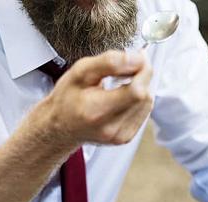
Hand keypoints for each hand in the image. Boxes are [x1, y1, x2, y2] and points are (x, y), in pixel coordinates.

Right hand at [26, 50, 152, 150]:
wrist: (60, 126)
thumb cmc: (67, 98)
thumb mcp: (80, 71)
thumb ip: (109, 62)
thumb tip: (137, 58)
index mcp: (96, 110)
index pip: (136, 91)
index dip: (142, 71)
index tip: (138, 58)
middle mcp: (110, 128)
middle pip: (144, 96)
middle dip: (142, 76)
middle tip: (129, 67)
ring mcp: (119, 136)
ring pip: (147, 103)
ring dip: (140, 88)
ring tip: (120, 84)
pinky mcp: (126, 138)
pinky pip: (143, 112)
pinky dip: (138, 100)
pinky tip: (122, 97)